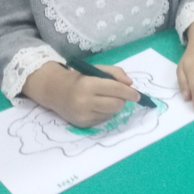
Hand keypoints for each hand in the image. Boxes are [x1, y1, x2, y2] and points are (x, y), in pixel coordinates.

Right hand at [22, 61, 140, 128]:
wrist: (56, 91)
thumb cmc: (81, 78)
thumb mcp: (97, 69)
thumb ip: (116, 73)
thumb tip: (130, 84)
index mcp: (88, 84)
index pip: (116, 90)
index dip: (129, 93)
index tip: (138, 95)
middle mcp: (84, 101)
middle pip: (116, 104)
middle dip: (123, 100)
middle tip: (120, 95)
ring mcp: (83, 115)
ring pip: (111, 113)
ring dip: (114, 106)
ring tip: (105, 99)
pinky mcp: (82, 124)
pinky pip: (103, 119)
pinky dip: (105, 112)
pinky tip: (97, 106)